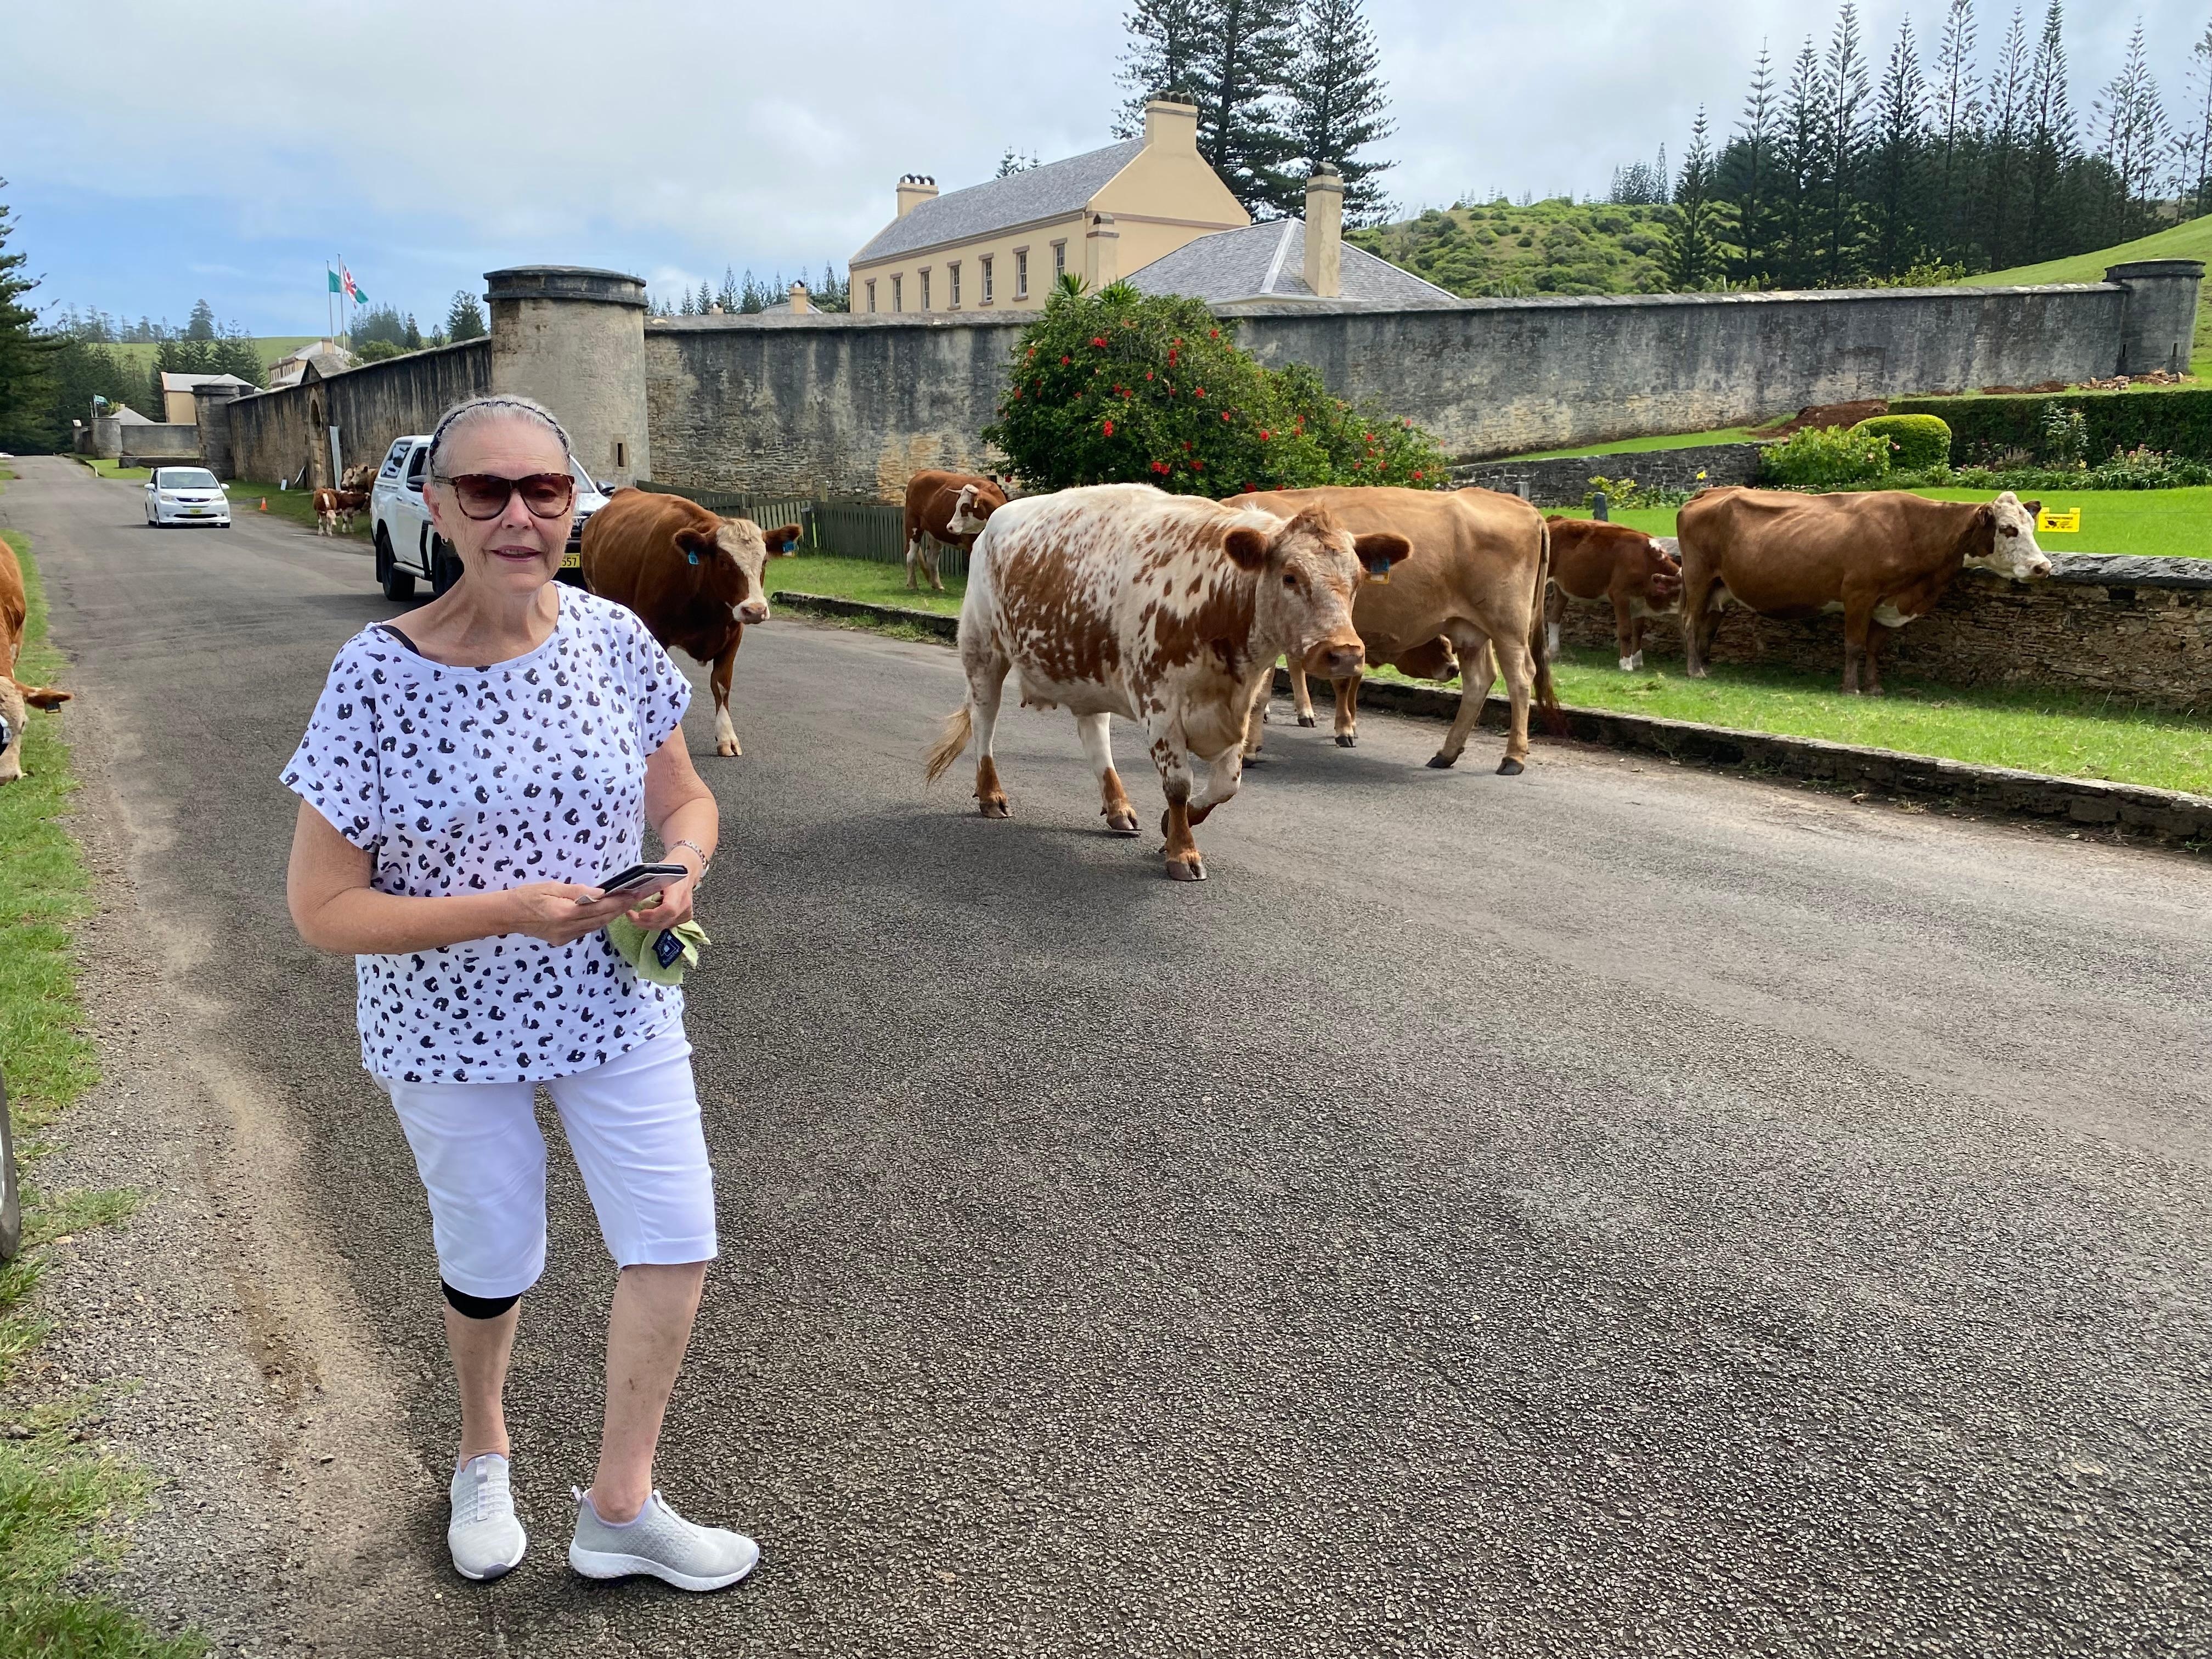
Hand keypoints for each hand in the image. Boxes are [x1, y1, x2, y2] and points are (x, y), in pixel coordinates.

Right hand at [504, 881, 640, 944]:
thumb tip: (601, 892)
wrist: (508, 915)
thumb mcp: (552, 887)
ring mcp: (565, 937)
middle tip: (636, 896)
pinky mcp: (562, 941)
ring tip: (624, 903)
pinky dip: (597, 921)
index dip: (618, 901)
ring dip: (611, 915)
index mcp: (565, 913)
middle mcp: (568, 929)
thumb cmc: (528, 895)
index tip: (633, 892)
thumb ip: (578, 891)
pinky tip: (604, 912)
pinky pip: (586, 930)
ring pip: (596, 926)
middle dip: (620, 908)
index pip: (599, 907)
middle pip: (601, 919)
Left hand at [630, 870, 694, 930]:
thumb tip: (629, 896)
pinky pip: (668, 924)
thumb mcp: (656, 872)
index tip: (639, 913)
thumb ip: (646, 885)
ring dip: (648, 924)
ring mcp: (686, 911)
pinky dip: (656, 923)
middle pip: (665, 920)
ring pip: (665, 925)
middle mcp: (684, 903)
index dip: (653, 914)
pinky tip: (649, 918)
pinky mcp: (686, 916)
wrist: (688, 868)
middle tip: (631, 916)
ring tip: (636, 918)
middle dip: (645, 922)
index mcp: (678, 890)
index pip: (669, 909)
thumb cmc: (671, 868)